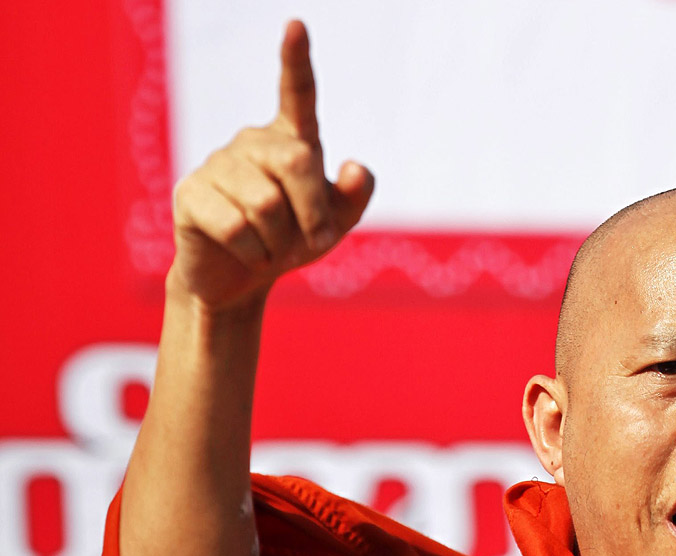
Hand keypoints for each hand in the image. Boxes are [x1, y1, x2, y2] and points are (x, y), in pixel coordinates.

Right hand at [169, 20, 373, 310]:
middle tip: (313, 242)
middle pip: (298, 162)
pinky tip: (246, 253)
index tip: (296, 25)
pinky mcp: (190, 193)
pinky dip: (253, 252)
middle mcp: (252, 142)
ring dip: (280, 240)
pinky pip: (236, 226)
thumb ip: (355, 197)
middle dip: (315, 213)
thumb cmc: (292, 241)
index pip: (297, 94)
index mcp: (290, 140)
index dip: (295, 60)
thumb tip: (355, 167)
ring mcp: (217, 164)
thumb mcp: (335, 224)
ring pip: (267, 203)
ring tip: (271, 247)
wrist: (242, 279)